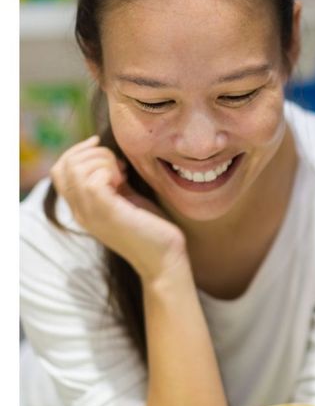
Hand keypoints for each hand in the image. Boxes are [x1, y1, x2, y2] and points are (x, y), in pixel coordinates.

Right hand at [51, 136, 187, 281]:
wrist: (165, 259)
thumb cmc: (152, 229)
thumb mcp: (127, 199)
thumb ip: (113, 182)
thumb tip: (110, 156)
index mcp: (82, 208)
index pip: (59, 170)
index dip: (78, 151)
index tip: (102, 146)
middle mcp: (80, 212)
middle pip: (64, 166)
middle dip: (92, 153)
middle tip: (120, 164)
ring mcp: (91, 213)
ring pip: (76, 169)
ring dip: (102, 160)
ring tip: (124, 173)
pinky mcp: (107, 213)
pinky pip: (93, 179)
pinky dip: (109, 170)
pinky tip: (126, 180)